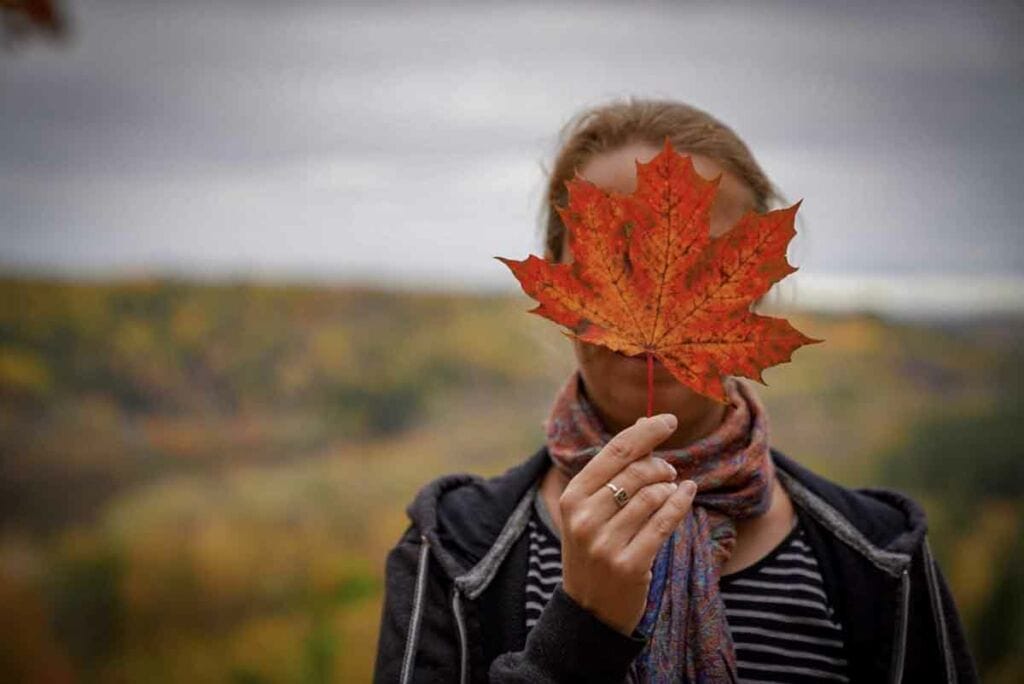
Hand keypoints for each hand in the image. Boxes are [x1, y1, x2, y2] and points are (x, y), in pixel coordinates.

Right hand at [558, 414, 697, 635]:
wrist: (589, 609)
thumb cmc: (593, 549)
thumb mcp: (590, 508)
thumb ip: (614, 468)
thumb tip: (643, 421)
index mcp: (572, 496)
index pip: (615, 451)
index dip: (646, 431)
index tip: (669, 420)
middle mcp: (585, 517)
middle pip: (637, 471)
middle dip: (661, 465)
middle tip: (669, 470)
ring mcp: (605, 543)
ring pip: (653, 496)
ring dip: (671, 487)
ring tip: (673, 488)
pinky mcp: (629, 564)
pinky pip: (664, 523)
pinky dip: (680, 503)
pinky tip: (687, 494)